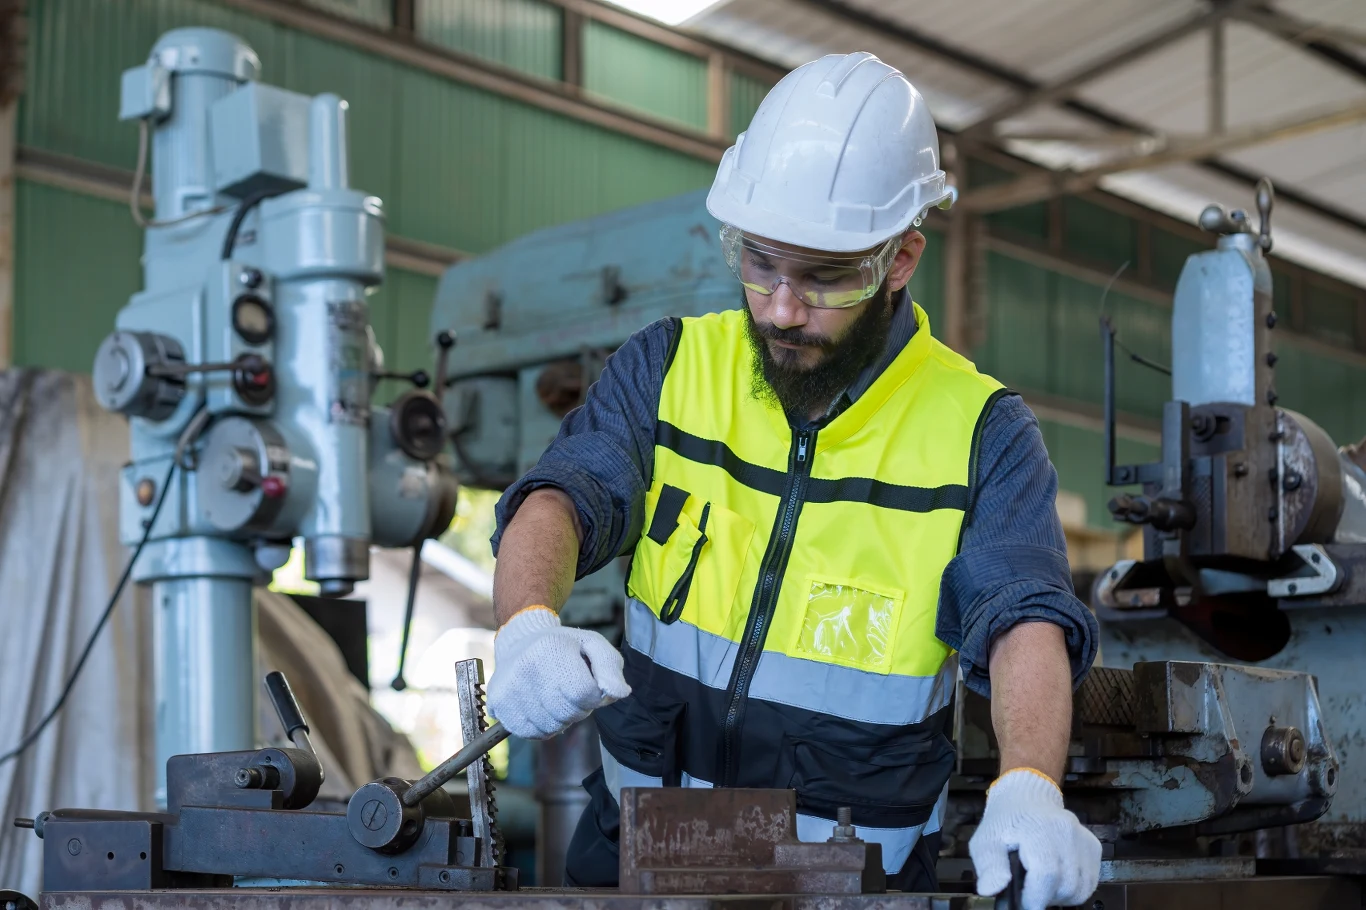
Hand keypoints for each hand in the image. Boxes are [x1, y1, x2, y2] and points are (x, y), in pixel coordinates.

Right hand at [486, 606, 630, 738]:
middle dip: (577, 709)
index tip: (586, 683)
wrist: (520, 640)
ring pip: (548, 727)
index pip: (584, 694)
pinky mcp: (497, 703)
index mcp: (552, 648)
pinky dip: (540, 727)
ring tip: (554, 697)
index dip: (592, 696)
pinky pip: (528, 733)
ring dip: (559, 720)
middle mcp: (526, 667)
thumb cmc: (564, 647)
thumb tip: (619, 693)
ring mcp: (508, 687)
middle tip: (569, 691)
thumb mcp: (593, 645)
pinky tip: (539, 708)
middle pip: (567, 714)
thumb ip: (611, 668)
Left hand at [969, 768, 1100, 909]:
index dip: (1036, 897)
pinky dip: (1075, 889)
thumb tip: (990, 889)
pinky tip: (1058, 881)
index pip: (1047, 874)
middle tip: (1031, 891)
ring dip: (1062, 895)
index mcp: (1038, 829)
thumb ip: (989, 865)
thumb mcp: (985, 841)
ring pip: (1081, 888)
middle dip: (1047, 897)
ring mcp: (1083, 839)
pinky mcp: (1093, 846)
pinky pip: (1091, 881)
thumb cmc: (1004, 822)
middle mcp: (1066, 832)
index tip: (1025, 903)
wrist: (1026, 797)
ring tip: (1043, 886)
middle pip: (1066, 885)